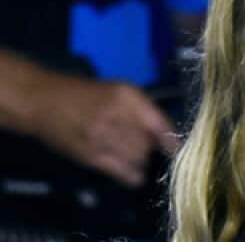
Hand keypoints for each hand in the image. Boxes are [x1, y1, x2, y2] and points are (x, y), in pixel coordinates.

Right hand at [25, 73, 176, 187]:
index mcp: (127, 97)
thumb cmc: (85, 94)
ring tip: (140, 159)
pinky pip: (121, 172)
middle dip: (153, 150)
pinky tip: (136, 176)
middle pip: (149, 144)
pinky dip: (133, 176)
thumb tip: (166, 133)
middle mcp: (116, 117)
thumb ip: (143, 109)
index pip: (159, 123)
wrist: (44, 102)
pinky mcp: (90, 156)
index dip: (172, 140)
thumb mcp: (119, 91)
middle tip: (150, 150)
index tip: (178, 149)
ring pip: (138, 159)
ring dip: (143, 162)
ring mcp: (102, 138)